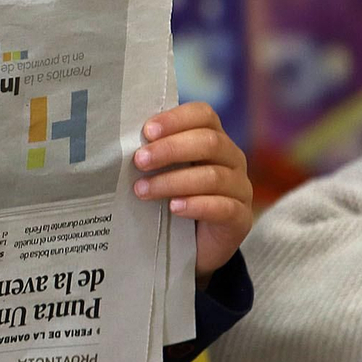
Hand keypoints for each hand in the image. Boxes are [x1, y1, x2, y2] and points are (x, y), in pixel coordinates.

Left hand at [132, 102, 253, 285]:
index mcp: (213, 139)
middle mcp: (232, 159)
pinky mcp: (241, 219)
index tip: (146, 131)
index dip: (176, 119)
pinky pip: (223, 207)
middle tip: (139, 161)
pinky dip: (196, 205)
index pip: (203, 115)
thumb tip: (120, 141)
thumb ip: (153, 155)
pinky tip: (173, 208)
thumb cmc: (171, 199)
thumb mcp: (163, 173)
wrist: (191, 245)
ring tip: (143, 190)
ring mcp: (240, 188)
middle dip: (170, 149)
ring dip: (173, 181)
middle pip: (209, 142)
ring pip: (213, 176)